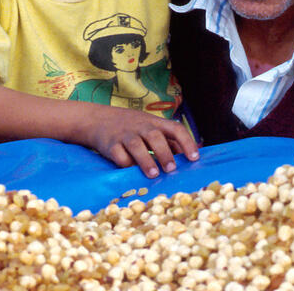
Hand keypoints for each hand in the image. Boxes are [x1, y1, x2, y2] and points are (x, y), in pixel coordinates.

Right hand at [78, 105, 199, 177]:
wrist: (97, 119)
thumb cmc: (132, 127)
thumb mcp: (151, 127)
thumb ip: (169, 141)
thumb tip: (189, 159)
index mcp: (155, 123)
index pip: (175, 128)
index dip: (187, 142)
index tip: (195, 158)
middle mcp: (141, 126)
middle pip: (155, 136)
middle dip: (164, 153)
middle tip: (171, 169)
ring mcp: (124, 134)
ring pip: (136, 145)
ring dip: (146, 160)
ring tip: (153, 174)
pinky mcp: (110, 144)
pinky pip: (118, 154)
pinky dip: (125, 163)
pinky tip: (130, 171)